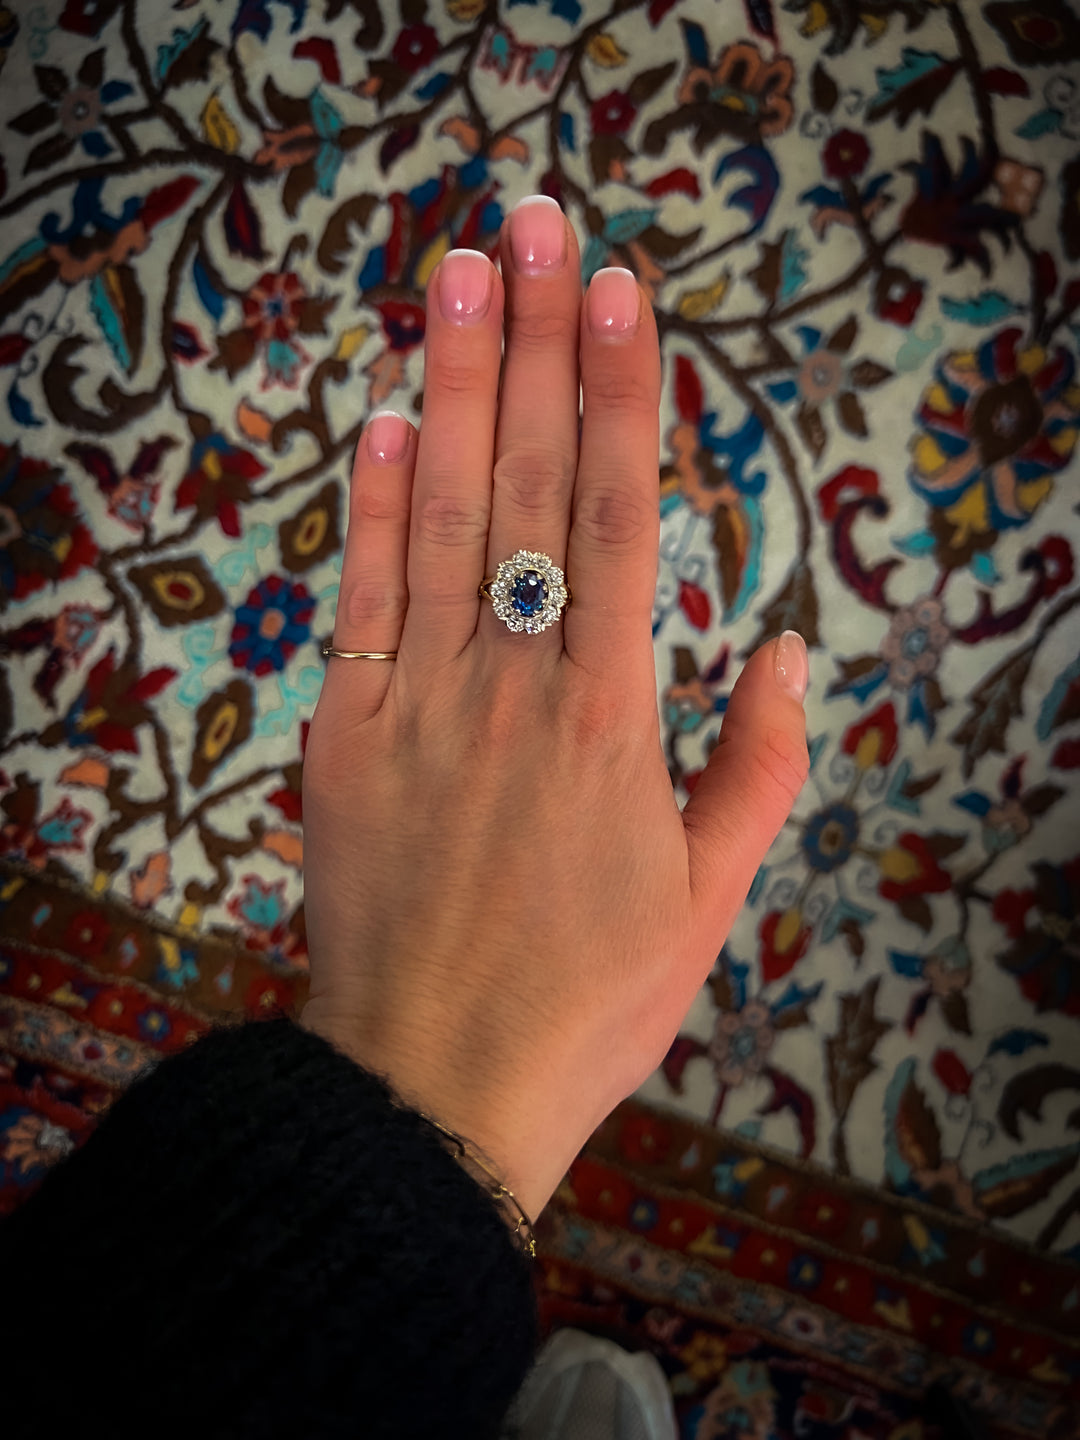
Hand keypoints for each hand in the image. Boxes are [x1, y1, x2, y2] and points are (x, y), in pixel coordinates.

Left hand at [301, 197, 808, 1221]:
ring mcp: (418, 704)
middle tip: (542, 222)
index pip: (619, 521)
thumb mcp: (708, 902)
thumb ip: (754, 770)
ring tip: (462, 272)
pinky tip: (379, 415)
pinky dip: (368, 505)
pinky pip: (359, 602)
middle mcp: (513, 686)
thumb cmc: (585, 1001)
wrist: (431, 1087)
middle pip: (527, 486)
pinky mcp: (344, 738)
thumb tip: (784, 652)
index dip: (622, 396)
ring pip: (439, 517)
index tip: (624, 293)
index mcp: (610, 721)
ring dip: (450, 386)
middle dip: (537, 343)